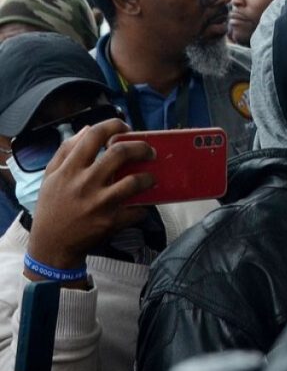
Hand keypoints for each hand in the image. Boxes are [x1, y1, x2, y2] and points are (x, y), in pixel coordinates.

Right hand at [26, 119, 154, 273]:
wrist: (51, 245)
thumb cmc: (52, 207)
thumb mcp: (51, 175)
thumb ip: (66, 150)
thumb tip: (88, 129)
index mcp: (69, 169)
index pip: (94, 136)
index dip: (114, 126)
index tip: (125, 128)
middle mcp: (85, 183)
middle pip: (120, 153)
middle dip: (141, 148)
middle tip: (149, 151)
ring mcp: (99, 203)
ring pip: (134, 181)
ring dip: (149, 177)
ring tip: (151, 178)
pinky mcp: (111, 221)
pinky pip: (137, 210)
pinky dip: (144, 207)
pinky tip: (142, 205)